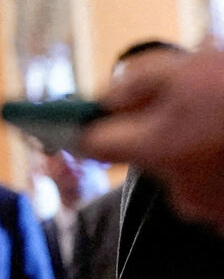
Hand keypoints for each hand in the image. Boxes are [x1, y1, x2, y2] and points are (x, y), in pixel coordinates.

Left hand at [82, 48, 223, 234]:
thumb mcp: (187, 67)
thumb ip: (133, 83)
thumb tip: (102, 101)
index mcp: (155, 149)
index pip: (92, 145)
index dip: (80, 127)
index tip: (70, 117)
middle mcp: (177, 189)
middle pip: (145, 158)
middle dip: (159, 132)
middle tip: (194, 105)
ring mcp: (211, 211)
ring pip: (183, 175)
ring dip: (195, 152)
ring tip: (222, 124)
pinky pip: (214, 192)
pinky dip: (221, 173)